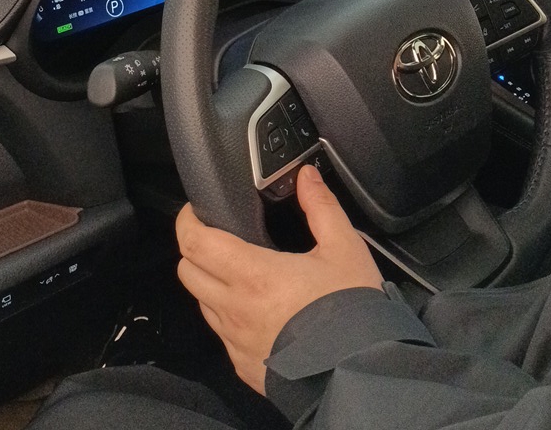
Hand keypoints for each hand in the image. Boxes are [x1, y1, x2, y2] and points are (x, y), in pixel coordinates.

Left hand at [175, 164, 382, 394]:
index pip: (195, 243)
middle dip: (194, 249)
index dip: (187, 221)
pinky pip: (222, 336)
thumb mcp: (344, 248)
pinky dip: (227, 317)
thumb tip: (306, 176)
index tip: (196, 210)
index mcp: (253, 276)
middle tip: (216, 236)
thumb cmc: (352, 311)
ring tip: (238, 271)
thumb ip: (321, 207)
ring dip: (210, 283)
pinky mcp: (245, 368)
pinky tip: (255, 310)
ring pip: (202, 304)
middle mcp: (236, 311)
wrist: (363, 374)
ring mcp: (237, 343)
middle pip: (187, 272)